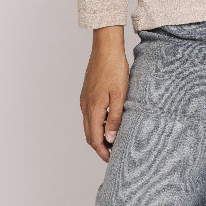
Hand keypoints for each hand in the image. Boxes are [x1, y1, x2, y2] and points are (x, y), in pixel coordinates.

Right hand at [80, 26, 128, 161]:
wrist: (106, 47)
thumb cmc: (115, 68)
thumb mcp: (120, 94)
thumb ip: (115, 117)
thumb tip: (110, 138)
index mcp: (93, 108)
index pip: (95, 139)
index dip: (103, 152)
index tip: (112, 159)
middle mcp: (85, 105)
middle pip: (89, 134)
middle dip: (100, 146)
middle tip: (113, 153)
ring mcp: (85, 98)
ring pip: (89, 124)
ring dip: (99, 134)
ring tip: (113, 139)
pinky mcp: (87, 92)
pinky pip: (90, 114)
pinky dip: (97, 122)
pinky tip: (109, 120)